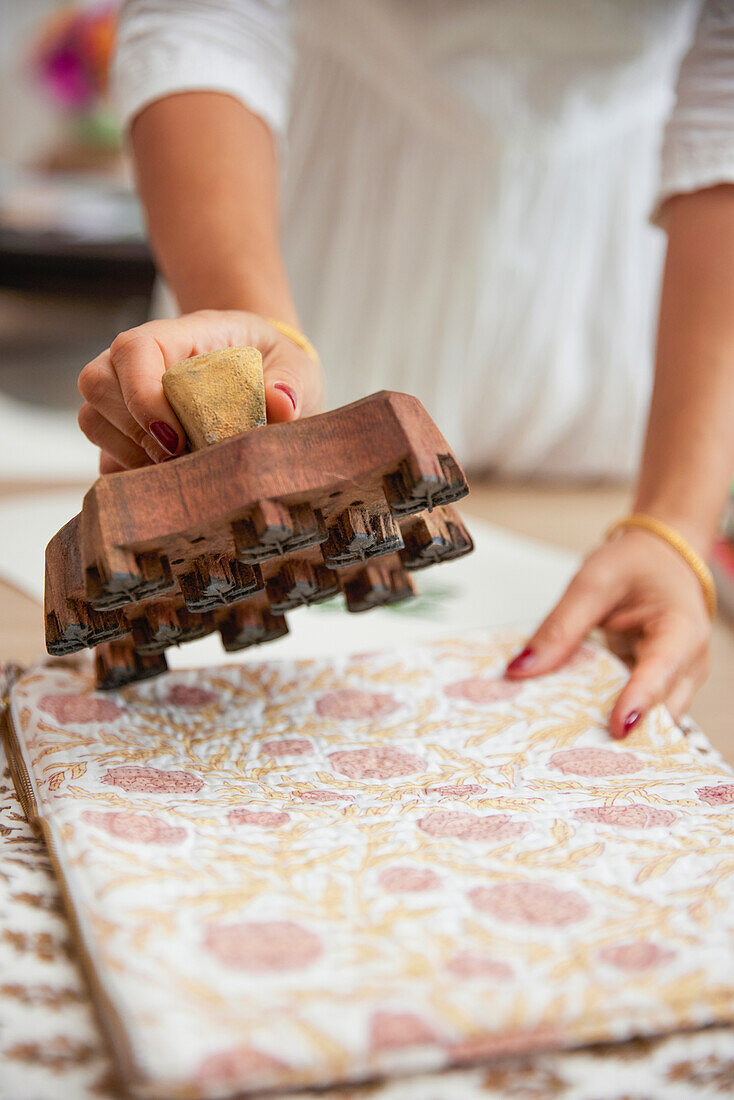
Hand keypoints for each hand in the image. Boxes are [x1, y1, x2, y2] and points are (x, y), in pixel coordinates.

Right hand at [78, 310, 324, 472]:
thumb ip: (290, 384)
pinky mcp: (125, 432)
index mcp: (180, 335)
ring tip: (178, 472)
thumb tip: (281, 403)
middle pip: (97, 385)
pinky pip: (105, 456)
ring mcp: (125, 395)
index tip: (176, 437)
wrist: (264, 375)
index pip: (134, 349)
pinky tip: (169, 484)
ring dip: (129, 456)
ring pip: (93, 421)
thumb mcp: (294, 366)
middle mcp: (139, 361)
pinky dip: (130, 476)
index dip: (142, 394)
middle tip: (179, 460)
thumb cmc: (273, 365)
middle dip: (133, 433)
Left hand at [505, 528, 710, 736]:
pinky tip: (577, 728)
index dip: (639, 702)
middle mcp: (687, 663)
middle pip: (661, 710)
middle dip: (624, 730)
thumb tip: (521, 669)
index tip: (617, 728)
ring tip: (569, 744)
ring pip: (651, 720)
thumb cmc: (636, 564)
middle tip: (574, 748)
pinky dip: (610, 718)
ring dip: (614, 730)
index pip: (661, 672)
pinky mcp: (659, 689)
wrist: (661, 558)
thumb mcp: (592, 583)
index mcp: (679, 629)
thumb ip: (560, 627)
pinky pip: (638, 712)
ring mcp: (676, 680)